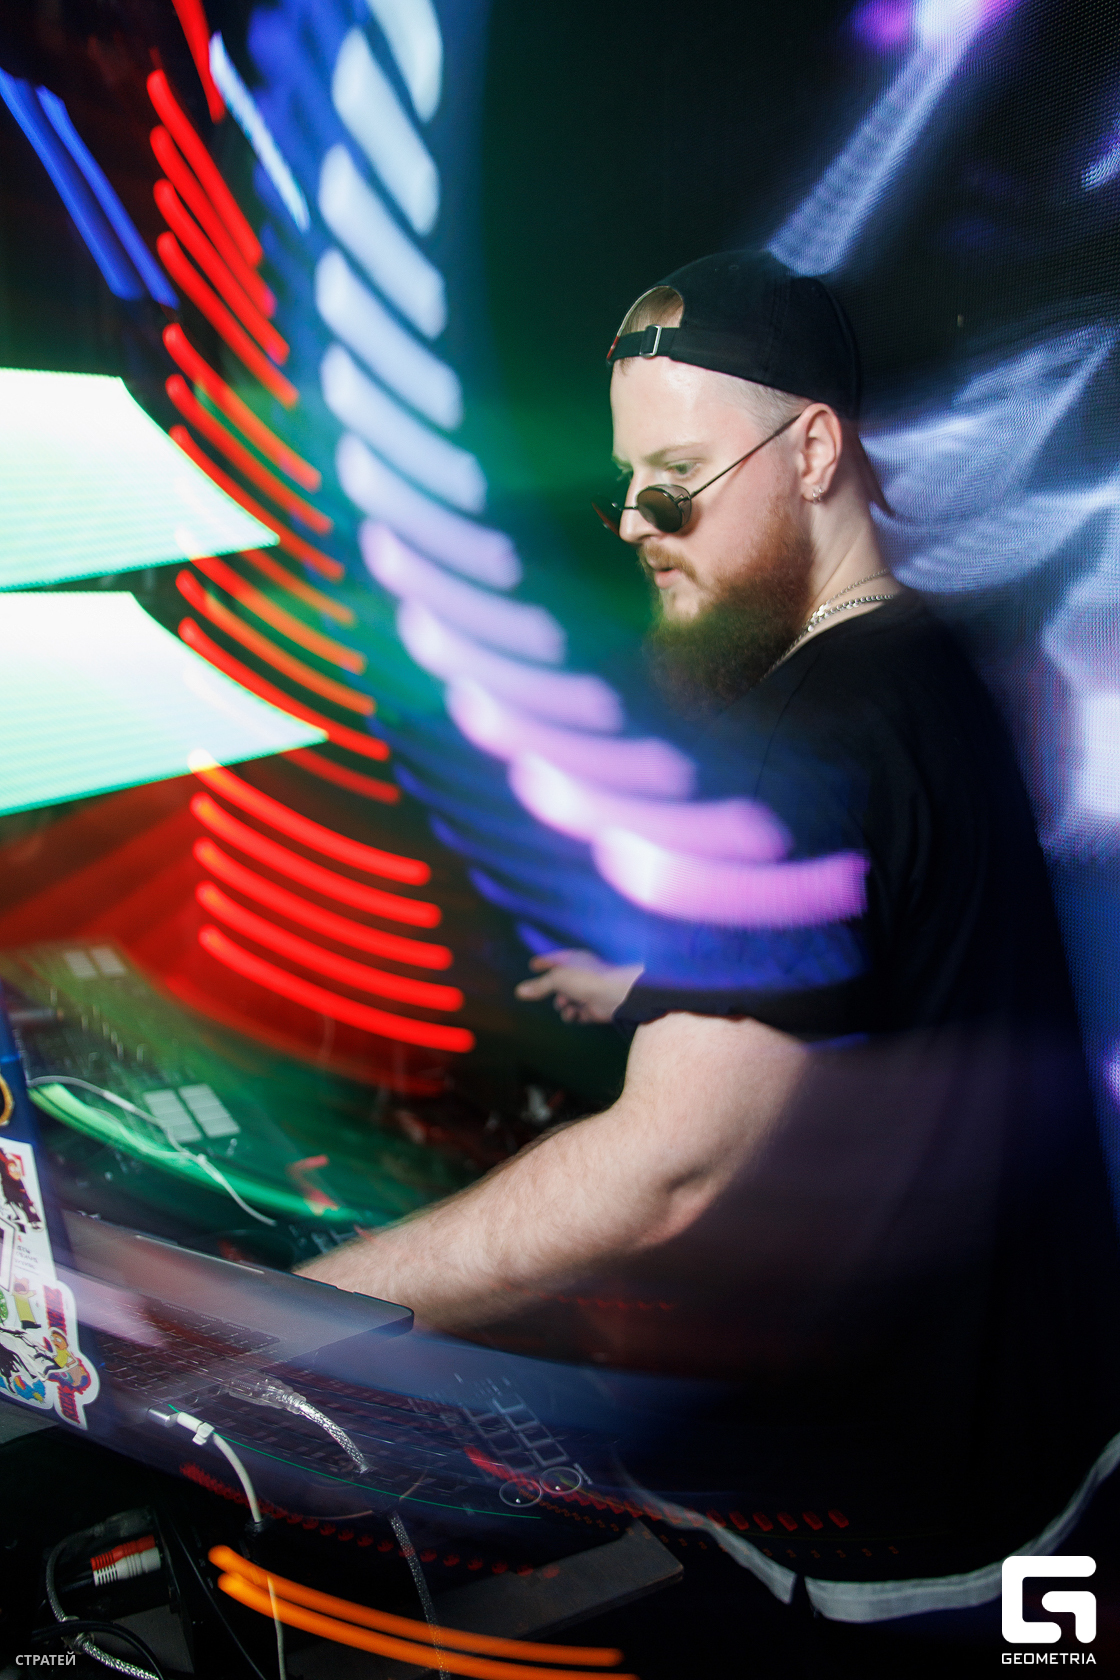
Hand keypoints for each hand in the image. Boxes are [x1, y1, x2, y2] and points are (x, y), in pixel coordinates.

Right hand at [515, 950, 642, 1023]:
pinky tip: (573, 1013)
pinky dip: (573, 1014)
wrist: (614, 995)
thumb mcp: (557, 979)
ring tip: (565, 1004)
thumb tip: (519, 991)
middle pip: (560, 982)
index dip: (544, 961)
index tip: (532, 965)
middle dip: (553, 989)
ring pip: (567, 999)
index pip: (555, 958)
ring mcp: (587, 991)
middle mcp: (581, 974)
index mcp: (575, 960)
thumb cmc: (586, 979)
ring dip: (563, 1004)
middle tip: (548, 993)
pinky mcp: (592, 1008)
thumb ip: (539, 986)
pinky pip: (576, 1012)